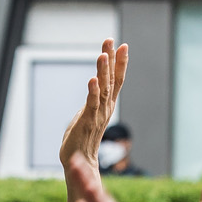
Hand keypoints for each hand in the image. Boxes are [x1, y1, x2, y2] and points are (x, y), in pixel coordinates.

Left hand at [58, 40, 127, 176]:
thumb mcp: (88, 113)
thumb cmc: (82, 138)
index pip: (115, 80)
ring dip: (103, 71)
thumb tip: (94, 88)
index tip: (121, 45)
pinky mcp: (87, 121)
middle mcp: (105, 107)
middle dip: (112, 59)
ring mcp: (97, 114)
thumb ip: (93, 100)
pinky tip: (93, 79)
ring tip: (102, 54)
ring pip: (103, 89)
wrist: (79, 161)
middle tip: (112, 41)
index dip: (119, 62)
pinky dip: (93, 91)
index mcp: (107, 104)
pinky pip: (91, 104)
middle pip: (111, 80)